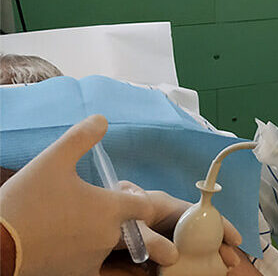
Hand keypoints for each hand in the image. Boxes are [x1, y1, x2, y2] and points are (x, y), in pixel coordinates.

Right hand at [0, 115, 165, 275]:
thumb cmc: (27, 200)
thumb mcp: (53, 159)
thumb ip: (81, 137)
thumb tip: (102, 119)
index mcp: (110, 209)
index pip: (145, 206)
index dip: (137, 197)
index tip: (119, 192)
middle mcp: (108, 237)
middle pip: (131, 227)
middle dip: (120, 216)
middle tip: (93, 206)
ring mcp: (92, 260)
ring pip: (110, 245)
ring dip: (101, 234)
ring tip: (74, 221)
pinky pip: (92, 264)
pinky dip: (86, 253)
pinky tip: (65, 239)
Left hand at [113, 182, 242, 270]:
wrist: (85, 224)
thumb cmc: (110, 216)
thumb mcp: (130, 226)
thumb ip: (151, 239)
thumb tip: (174, 257)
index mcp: (163, 205)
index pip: (197, 212)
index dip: (217, 223)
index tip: (233, 239)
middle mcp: (165, 217)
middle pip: (196, 228)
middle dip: (215, 243)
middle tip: (229, 261)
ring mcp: (159, 231)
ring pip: (187, 242)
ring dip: (203, 254)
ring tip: (219, 267)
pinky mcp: (151, 245)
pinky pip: (173, 253)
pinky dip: (186, 263)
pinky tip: (195, 271)